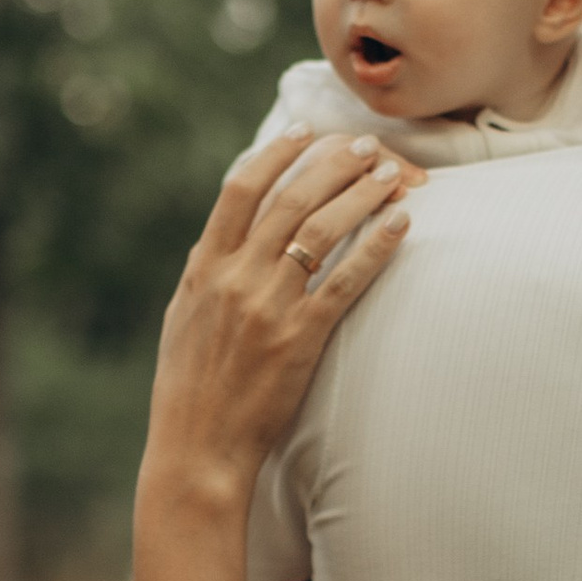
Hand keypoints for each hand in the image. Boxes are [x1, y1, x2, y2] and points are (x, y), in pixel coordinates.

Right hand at [145, 132, 416, 496]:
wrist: (197, 449)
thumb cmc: (189, 390)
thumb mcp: (181, 320)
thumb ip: (204, 275)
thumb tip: (216, 239)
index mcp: (203, 268)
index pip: (241, 189)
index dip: (278, 152)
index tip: (306, 131)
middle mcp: (233, 278)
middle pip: (290, 198)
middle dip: (333, 163)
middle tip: (366, 146)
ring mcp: (266, 307)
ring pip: (320, 230)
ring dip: (360, 194)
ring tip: (390, 173)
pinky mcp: (298, 339)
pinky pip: (345, 281)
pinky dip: (375, 246)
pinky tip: (400, 223)